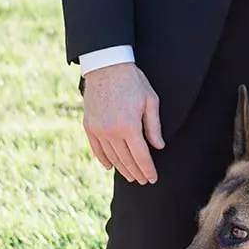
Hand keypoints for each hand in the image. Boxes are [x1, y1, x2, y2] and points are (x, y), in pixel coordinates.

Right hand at [82, 63, 162, 184]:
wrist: (106, 67)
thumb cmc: (133, 81)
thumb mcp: (150, 100)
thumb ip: (154, 126)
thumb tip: (159, 146)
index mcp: (130, 126)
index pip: (141, 156)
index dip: (148, 170)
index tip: (152, 178)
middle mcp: (112, 131)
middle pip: (127, 160)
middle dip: (136, 172)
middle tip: (143, 180)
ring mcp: (99, 130)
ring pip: (112, 157)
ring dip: (122, 169)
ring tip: (130, 176)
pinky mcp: (89, 126)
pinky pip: (97, 149)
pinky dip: (104, 160)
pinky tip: (110, 166)